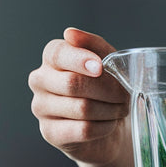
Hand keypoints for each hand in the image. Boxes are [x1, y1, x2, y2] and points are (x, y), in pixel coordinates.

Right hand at [29, 28, 130, 164]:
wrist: (109, 127)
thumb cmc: (106, 89)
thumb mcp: (108, 61)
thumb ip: (93, 45)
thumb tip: (70, 33)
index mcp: (52, 57)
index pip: (58, 54)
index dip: (80, 60)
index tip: (100, 67)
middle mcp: (40, 80)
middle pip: (72, 83)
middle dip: (108, 90)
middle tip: (125, 95)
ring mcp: (41, 107)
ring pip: (81, 108)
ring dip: (110, 109)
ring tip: (120, 109)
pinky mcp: (49, 133)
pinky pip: (83, 129)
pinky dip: (104, 127)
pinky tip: (109, 124)